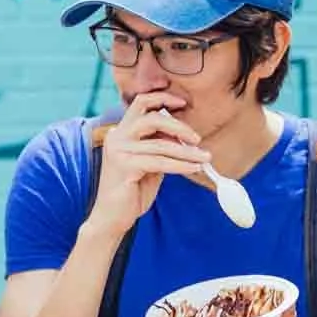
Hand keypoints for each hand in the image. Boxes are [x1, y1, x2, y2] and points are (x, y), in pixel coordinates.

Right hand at [90, 92, 210, 237]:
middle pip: (152, 117)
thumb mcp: (149, 163)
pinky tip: (194, 168)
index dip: (162, 98)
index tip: (183, 103)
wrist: (112, 218)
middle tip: (198, 139)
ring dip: (187, 151)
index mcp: (120, 132)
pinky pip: (160, 162)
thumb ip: (160, 147)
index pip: (141, 103)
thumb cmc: (131, 192)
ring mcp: (119, 150)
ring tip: (204, 158)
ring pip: (160, 143)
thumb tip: (186, 138)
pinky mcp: (124, 166)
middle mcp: (117, 136)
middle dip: (179, 126)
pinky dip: (181, 164)